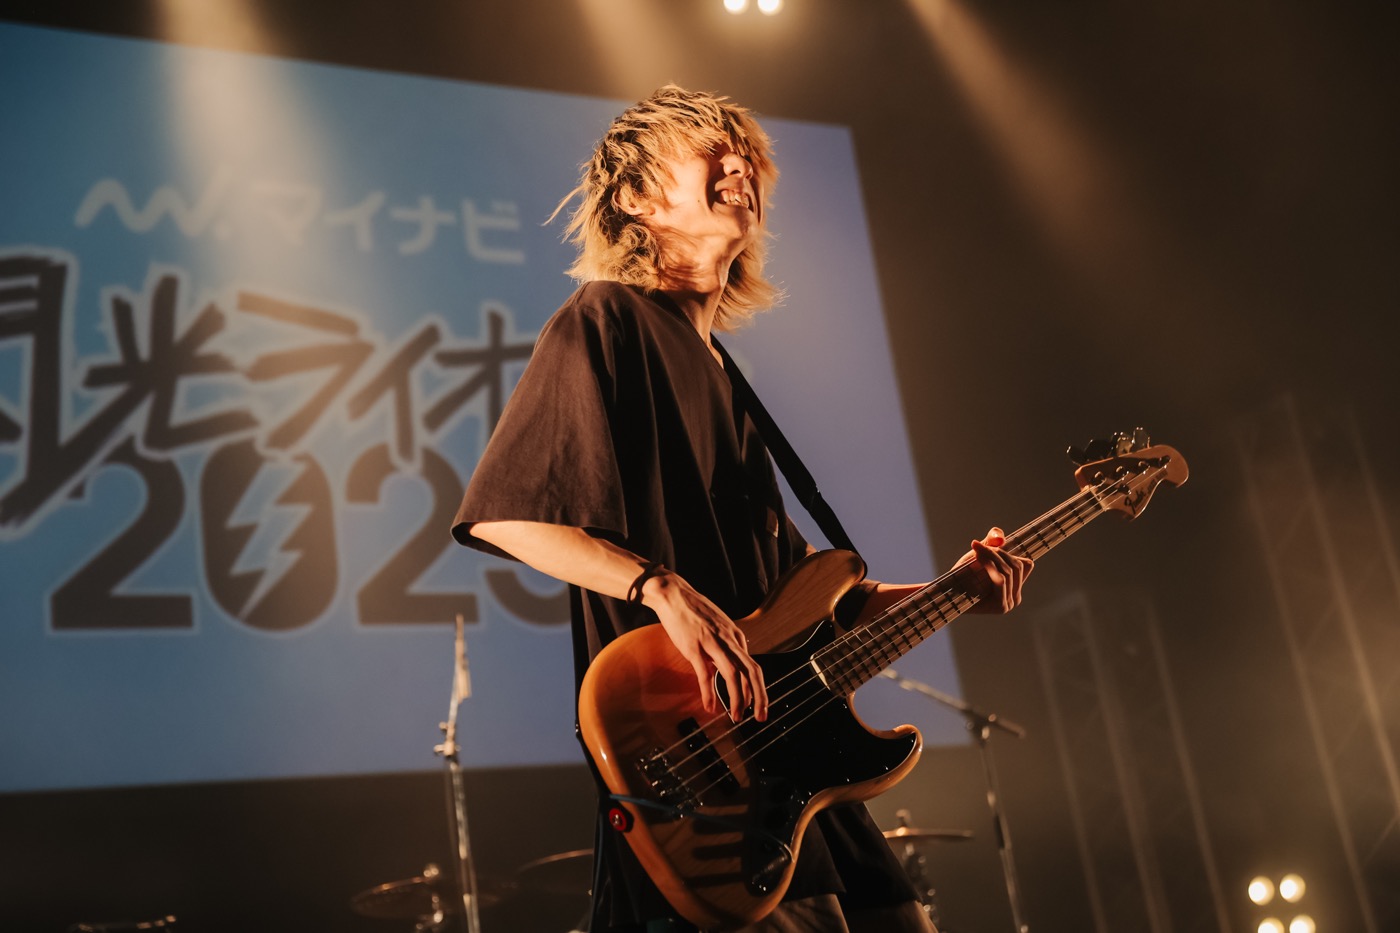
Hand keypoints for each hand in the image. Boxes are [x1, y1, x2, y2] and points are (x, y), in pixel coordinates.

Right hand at [642, 571, 767, 721]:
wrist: (673, 595)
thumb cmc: (694, 611)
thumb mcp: (718, 626)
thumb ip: (727, 644)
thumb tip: (731, 663)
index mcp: (735, 636)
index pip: (753, 667)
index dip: (758, 689)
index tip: (757, 705)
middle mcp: (728, 640)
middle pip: (752, 672)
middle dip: (760, 697)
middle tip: (760, 717)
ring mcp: (712, 643)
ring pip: (733, 675)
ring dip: (737, 699)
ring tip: (736, 717)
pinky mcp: (694, 648)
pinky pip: (705, 675)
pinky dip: (709, 694)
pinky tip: (711, 707)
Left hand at [955, 526, 1033, 613]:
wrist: (947, 592)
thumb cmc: (964, 574)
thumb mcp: (981, 552)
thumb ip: (992, 539)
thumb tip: (1000, 537)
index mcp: (1016, 586)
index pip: (1025, 564)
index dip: (1006, 552)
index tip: (984, 547)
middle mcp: (1016, 597)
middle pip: (1016, 566)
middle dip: (997, 553)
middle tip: (977, 546)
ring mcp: (1011, 603)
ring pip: (1008, 571)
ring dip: (991, 557)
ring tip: (976, 550)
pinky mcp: (1001, 606)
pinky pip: (1000, 580)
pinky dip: (989, 566)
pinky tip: (978, 558)